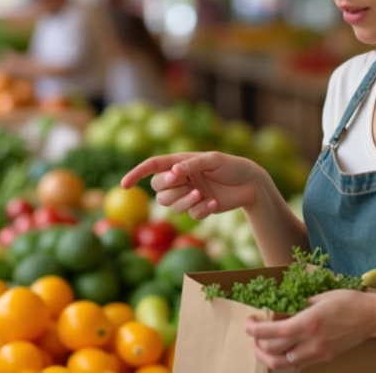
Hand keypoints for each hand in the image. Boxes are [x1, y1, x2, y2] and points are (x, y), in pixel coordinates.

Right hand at [119, 152, 264, 219]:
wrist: (251, 184)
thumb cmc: (232, 165)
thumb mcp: (214, 160)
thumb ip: (193, 164)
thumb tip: (173, 172)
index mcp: (180, 163)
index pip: (152, 167)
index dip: (136, 174)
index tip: (124, 184)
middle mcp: (181, 179)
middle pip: (158, 189)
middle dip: (169, 188)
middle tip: (184, 183)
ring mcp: (188, 195)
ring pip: (171, 205)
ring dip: (183, 201)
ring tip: (201, 195)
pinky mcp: (199, 208)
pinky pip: (190, 215)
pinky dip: (201, 210)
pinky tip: (214, 204)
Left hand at [246, 289, 375, 369]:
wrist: (371, 318)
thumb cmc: (347, 301)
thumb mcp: (319, 296)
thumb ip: (298, 305)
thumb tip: (281, 309)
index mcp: (308, 322)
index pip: (272, 333)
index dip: (254, 330)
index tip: (248, 324)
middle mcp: (310, 341)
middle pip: (272, 353)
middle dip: (256, 344)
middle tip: (253, 334)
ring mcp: (317, 353)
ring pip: (282, 365)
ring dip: (268, 357)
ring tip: (263, 346)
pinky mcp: (323, 359)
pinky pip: (297, 365)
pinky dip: (284, 360)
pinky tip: (282, 349)